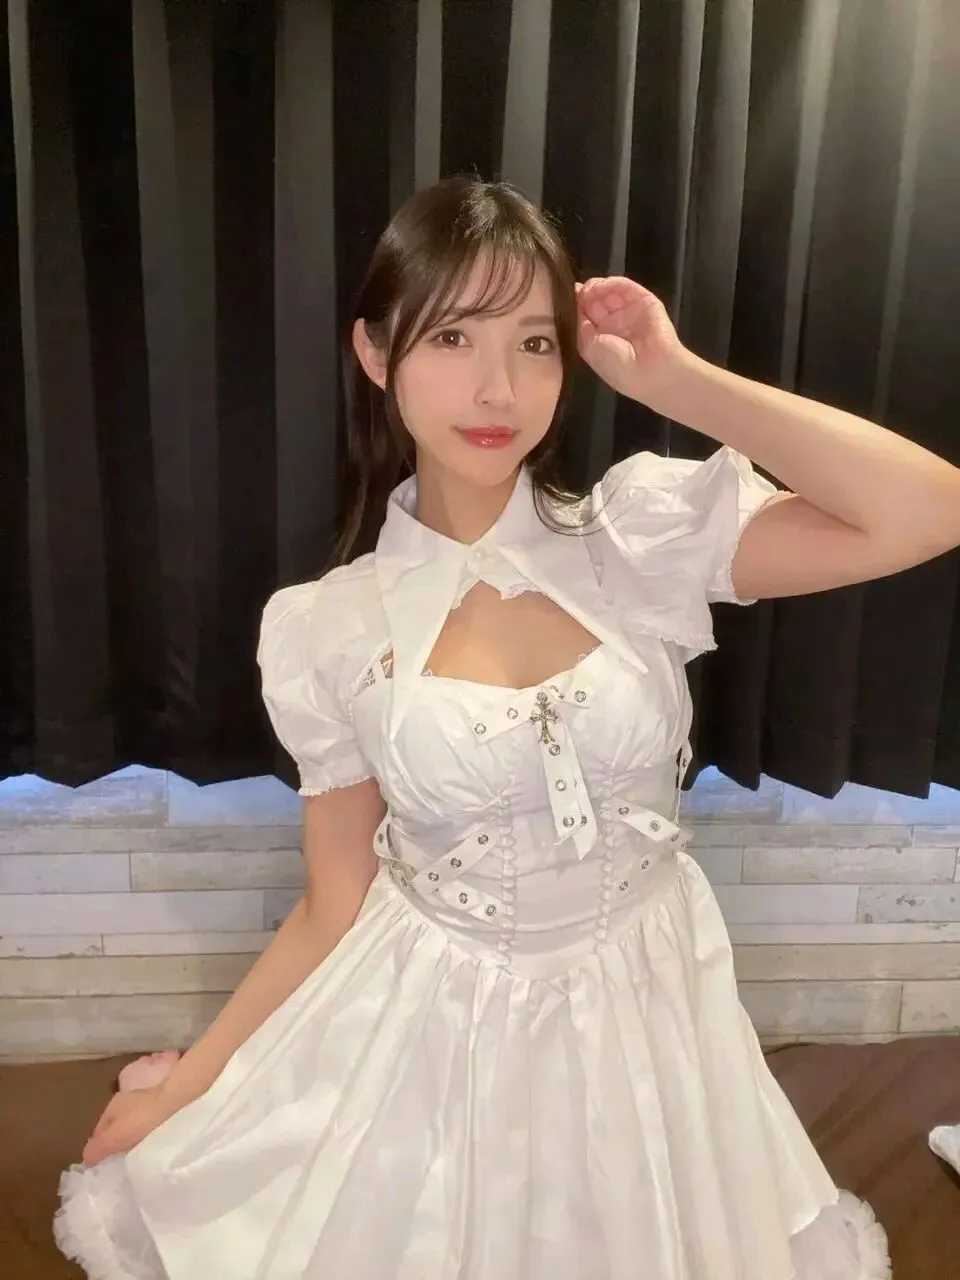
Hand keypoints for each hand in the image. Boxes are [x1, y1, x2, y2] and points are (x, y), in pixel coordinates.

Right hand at [82, 1084, 181, 1165]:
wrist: (181, 1099)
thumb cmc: (143, 1117)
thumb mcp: (113, 1136)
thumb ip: (97, 1147)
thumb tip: (86, 1160)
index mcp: (113, 1106)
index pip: (99, 1132)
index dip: (98, 1149)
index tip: (103, 1167)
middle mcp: (130, 1100)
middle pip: (118, 1128)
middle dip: (118, 1145)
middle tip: (122, 1165)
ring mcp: (150, 1102)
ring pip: (137, 1126)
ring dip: (137, 1139)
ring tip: (140, 1157)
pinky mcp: (168, 1106)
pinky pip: (154, 1124)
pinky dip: (153, 1134)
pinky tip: (158, 1145)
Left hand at [576, 276, 685, 403]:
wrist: (651, 371)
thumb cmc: (617, 366)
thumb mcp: (589, 348)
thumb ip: (579, 325)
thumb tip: (573, 304)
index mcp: (601, 337)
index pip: (585, 315)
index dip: (575, 305)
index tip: (563, 297)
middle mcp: (614, 323)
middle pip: (595, 301)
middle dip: (585, 295)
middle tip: (575, 291)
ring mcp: (629, 311)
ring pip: (609, 291)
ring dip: (596, 287)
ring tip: (589, 290)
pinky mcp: (644, 300)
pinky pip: (626, 287)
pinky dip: (613, 283)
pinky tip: (602, 285)